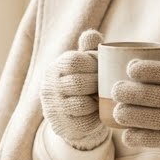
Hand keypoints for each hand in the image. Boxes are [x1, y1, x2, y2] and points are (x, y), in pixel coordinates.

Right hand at [40, 29, 109, 150]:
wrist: (76, 120)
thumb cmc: (84, 87)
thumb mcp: (85, 67)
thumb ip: (89, 50)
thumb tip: (93, 34)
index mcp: (55, 69)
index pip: (73, 61)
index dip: (93, 63)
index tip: (104, 67)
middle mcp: (49, 87)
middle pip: (78, 82)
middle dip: (97, 83)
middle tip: (109, 84)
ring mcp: (53, 107)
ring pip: (81, 102)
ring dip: (96, 100)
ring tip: (103, 96)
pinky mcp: (61, 125)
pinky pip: (83, 119)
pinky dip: (94, 113)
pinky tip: (99, 110)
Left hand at [112, 59, 159, 159]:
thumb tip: (146, 59)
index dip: (141, 69)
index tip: (129, 68)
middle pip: (150, 95)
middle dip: (126, 92)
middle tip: (115, 90)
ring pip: (147, 118)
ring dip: (126, 115)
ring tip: (118, 111)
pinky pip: (153, 140)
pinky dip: (136, 137)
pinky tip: (128, 133)